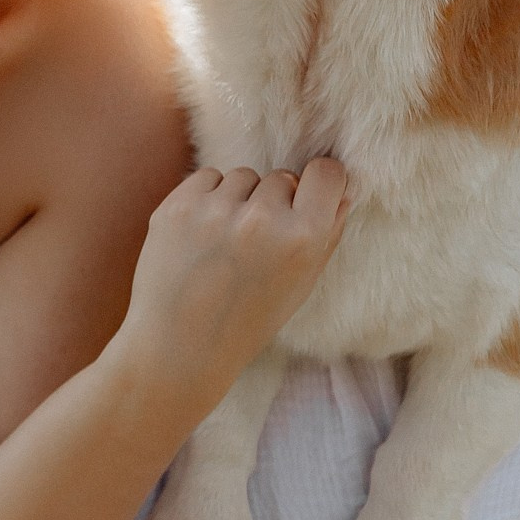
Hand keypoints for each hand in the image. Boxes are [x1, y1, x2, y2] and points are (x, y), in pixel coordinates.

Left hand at [116, 160, 347, 407]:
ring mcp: (215, 210)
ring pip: (244, 177)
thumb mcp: (302, 285)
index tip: (310, 196)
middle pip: (282, 178)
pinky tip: (202, 237)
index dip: (321, 183)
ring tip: (226, 245)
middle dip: (275, 203)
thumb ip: (327, 233)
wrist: (179, 347)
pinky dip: (208, 199)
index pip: (327, 173)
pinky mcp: (178, 206)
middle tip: (257, 246)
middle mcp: (261, 218)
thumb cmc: (248, 320)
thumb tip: (341, 189)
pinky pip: (208, 178)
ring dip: (240, 200)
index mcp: (302, 239)